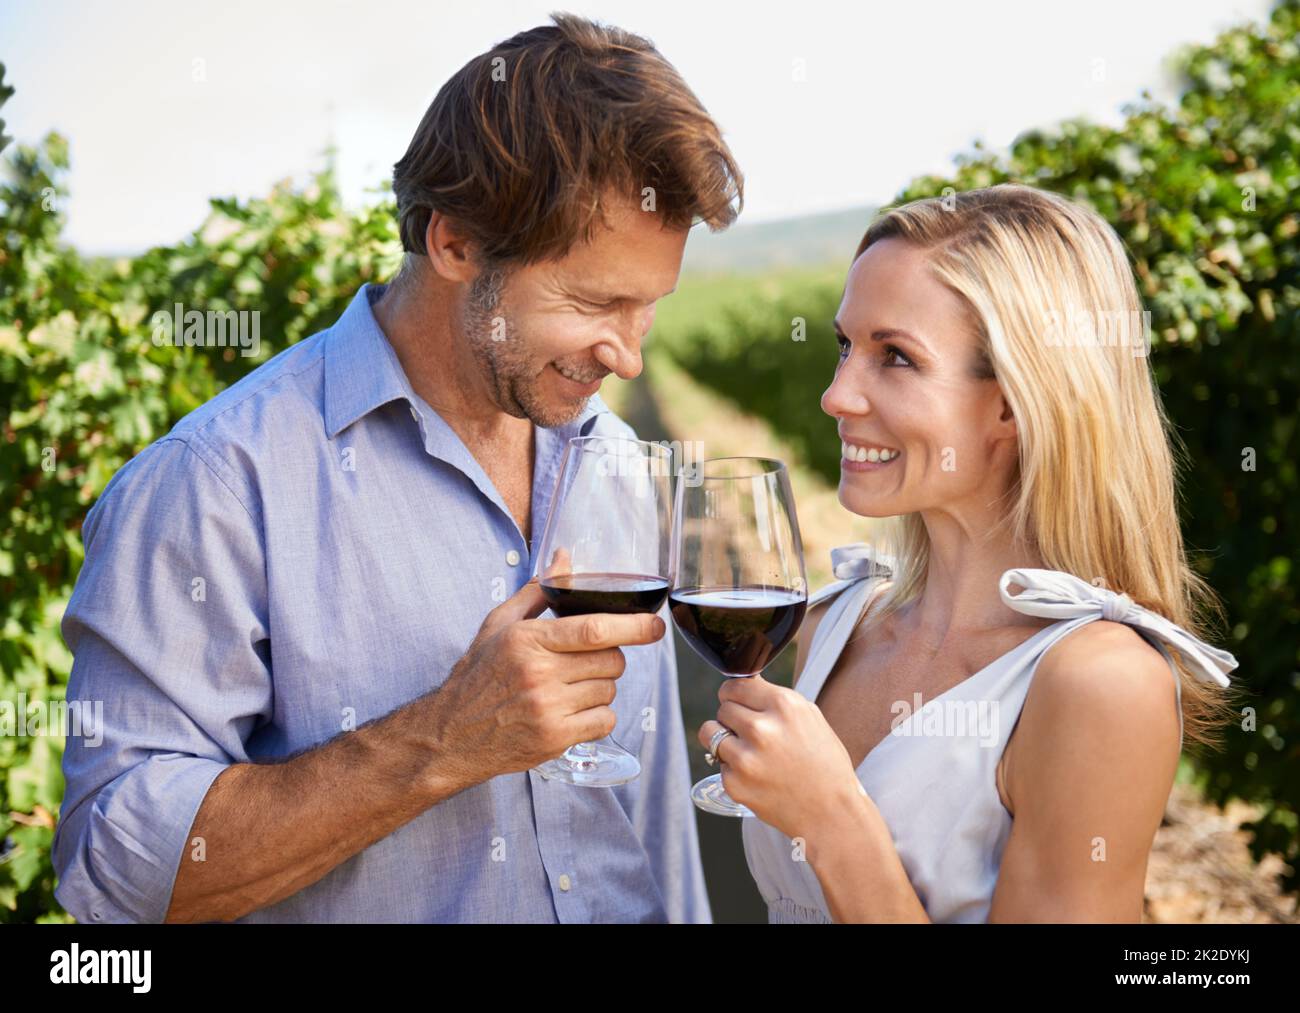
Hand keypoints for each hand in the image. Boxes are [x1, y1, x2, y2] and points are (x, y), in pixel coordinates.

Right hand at [431, 577, 666, 782]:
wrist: (451, 734)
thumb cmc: (478, 675)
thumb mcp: (499, 625)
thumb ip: (538, 591)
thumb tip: (565, 558)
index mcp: (528, 640)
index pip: (593, 630)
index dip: (632, 626)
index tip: (655, 625)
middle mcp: (539, 674)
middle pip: (610, 661)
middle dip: (610, 657)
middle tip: (587, 661)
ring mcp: (548, 709)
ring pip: (609, 691)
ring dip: (600, 687)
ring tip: (570, 688)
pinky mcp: (555, 740)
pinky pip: (604, 721)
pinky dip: (597, 717)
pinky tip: (572, 712)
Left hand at [698, 675, 864, 839]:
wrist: (831, 812)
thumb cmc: (825, 764)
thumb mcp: (809, 717)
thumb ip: (774, 698)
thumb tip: (745, 683)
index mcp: (783, 706)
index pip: (736, 685)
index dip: (736, 695)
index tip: (739, 703)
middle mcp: (761, 729)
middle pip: (723, 707)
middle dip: (733, 718)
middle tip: (751, 734)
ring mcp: (745, 758)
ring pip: (709, 732)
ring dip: (723, 739)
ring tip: (746, 750)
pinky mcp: (734, 783)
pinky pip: (719, 763)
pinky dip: (732, 768)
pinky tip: (757, 776)